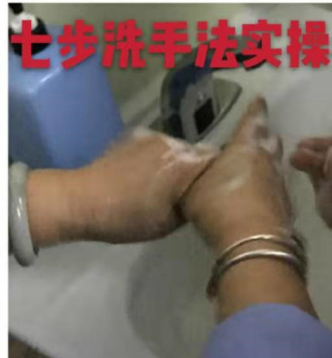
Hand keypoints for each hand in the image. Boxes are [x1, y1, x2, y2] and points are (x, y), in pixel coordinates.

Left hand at [34, 129, 216, 244]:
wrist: (81, 201)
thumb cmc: (129, 218)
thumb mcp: (171, 222)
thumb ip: (196, 204)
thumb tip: (207, 197)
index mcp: (188, 165)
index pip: (221, 162)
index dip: (223, 175)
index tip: (220, 189)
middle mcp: (176, 144)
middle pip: (200, 154)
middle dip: (199, 169)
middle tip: (192, 190)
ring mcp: (154, 136)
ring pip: (179, 149)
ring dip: (178, 162)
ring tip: (166, 182)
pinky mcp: (135, 135)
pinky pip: (159, 145)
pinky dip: (158, 156)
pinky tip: (146, 173)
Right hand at [182, 97, 292, 252]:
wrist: (253, 241)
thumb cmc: (218, 205)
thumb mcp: (193, 187)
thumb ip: (196, 175)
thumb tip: (195, 167)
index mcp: (246, 148)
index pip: (253, 122)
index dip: (256, 111)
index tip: (260, 100)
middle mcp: (267, 162)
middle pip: (271, 143)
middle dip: (267, 137)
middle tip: (263, 135)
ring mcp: (280, 186)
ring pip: (277, 168)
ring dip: (270, 165)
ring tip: (260, 167)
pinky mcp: (286, 209)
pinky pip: (278, 191)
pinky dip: (271, 190)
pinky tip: (263, 197)